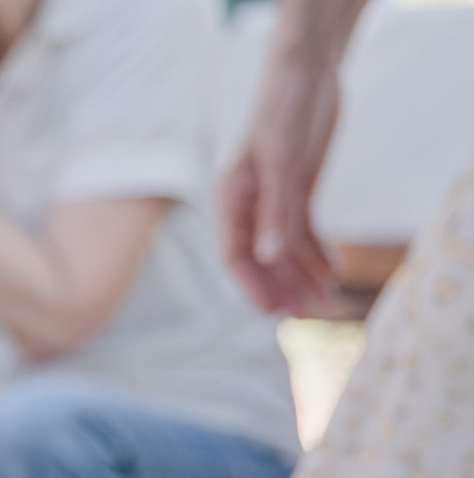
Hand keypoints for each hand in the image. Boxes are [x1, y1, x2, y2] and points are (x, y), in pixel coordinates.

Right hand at [221, 49, 343, 313]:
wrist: (305, 72)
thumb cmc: (283, 110)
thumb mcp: (283, 160)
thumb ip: (276, 210)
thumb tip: (269, 258)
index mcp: (233, 198)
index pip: (236, 253)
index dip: (252, 284)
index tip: (271, 311)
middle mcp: (250, 204)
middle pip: (264, 257)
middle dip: (285, 286)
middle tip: (308, 315)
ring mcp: (274, 197)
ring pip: (286, 247)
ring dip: (305, 274)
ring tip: (327, 301)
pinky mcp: (296, 188)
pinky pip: (304, 228)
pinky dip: (317, 249)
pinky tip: (333, 268)